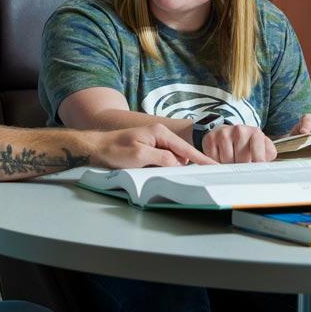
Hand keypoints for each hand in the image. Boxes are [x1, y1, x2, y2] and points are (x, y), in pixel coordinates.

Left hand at [93, 124, 215, 167]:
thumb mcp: (140, 156)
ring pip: (171, 159)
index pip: (185, 148)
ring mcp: (154, 142)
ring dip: (169, 168)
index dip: (201, 159)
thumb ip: (162, 158)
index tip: (214, 166)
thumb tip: (178, 163)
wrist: (95, 147)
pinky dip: (161, 167)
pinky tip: (153, 172)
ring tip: (155, 172)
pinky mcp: (149, 150)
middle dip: (183, 166)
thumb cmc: (114, 149)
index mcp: (160, 133)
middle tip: (183, 178)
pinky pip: (162, 160)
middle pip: (181, 154)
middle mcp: (159, 135)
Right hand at [203, 124, 276, 162]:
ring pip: (227, 161)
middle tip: (242, 165)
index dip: (257, 168)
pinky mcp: (211, 138)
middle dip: (242, 168)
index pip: (259, 156)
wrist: (229, 132)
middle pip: (241, 161)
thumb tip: (267, 169)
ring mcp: (224, 133)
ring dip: (229, 166)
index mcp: (255, 133)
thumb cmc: (248, 144)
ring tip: (232, 160)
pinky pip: (214, 159)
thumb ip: (268, 156)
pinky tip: (221, 157)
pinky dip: (217, 162)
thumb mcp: (263, 148)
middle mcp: (240, 130)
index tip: (256, 174)